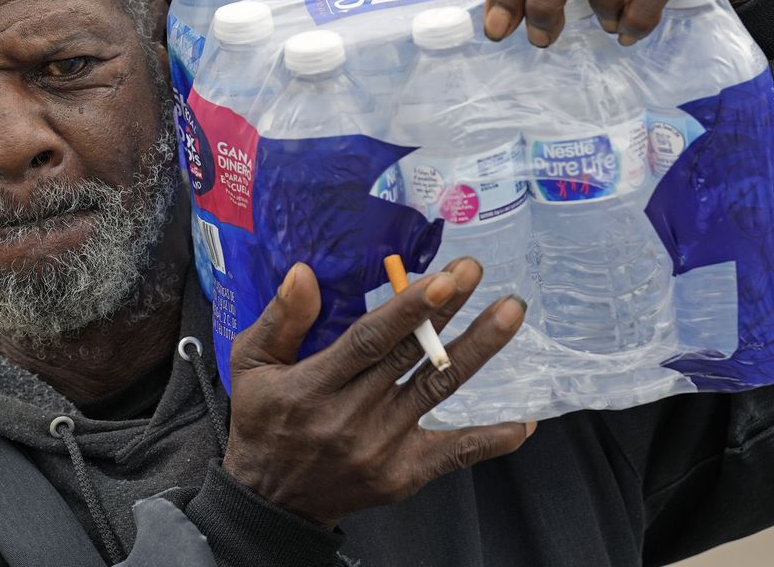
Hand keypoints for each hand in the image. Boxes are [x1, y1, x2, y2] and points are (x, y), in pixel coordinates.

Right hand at [221, 257, 533, 527]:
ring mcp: (381, 449)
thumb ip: (280, 319)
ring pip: (437, 390)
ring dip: (478, 350)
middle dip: (448, 312)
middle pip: (410, 357)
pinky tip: (523, 419)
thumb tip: (303, 272)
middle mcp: (351, 418)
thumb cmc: (263, 423)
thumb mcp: (250, 365)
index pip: (369, 341)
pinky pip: (454, 452)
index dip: (409, 309)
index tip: (443, 278)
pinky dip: (491, 437)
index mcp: (313, 387)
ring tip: (509, 313)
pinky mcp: (403, 475)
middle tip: (476, 270)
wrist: (271, 502)